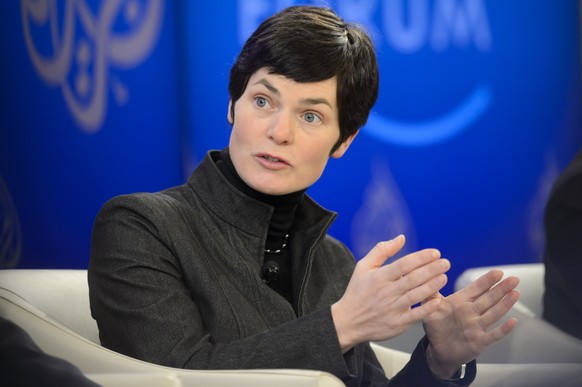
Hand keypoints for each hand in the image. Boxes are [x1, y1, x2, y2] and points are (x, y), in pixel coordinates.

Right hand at [331, 235, 449, 352]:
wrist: (348, 322)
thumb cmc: (357, 292)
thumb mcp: (363, 267)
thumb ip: (382, 251)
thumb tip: (401, 238)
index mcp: (379, 277)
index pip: (404, 264)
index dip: (421, 258)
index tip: (435, 253)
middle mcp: (386, 292)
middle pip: (413, 279)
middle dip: (431, 269)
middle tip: (445, 263)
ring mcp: (392, 309)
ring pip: (416, 295)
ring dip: (432, 286)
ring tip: (444, 277)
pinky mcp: (397, 324)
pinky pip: (415, 315)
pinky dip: (428, 308)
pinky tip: (438, 300)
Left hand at [422, 270, 519, 377]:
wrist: (437, 350)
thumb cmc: (436, 327)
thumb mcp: (430, 309)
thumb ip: (429, 294)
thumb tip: (427, 276)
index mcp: (461, 302)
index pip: (476, 289)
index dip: (487, 281)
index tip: (498, 272)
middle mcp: (471, 312)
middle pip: (489, 299)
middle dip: (501, 289)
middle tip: (514, 279)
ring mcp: (476, 327)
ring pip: (493, 314)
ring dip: (505, 304)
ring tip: (515, 293)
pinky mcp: (479, 341)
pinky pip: (493, 335)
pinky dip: (503, 329)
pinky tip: (513, 322)